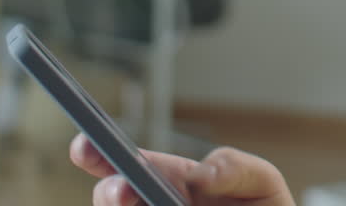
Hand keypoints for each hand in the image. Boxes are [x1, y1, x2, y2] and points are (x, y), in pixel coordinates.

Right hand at [70, 134, 295, 205]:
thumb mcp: (261, 182)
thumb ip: (237, 167)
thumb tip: (201, 175)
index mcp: (175, 181)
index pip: (132, 164)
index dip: (99, 152)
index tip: (84, 145)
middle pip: (112, 197)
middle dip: (109, 192)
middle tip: (122, 192)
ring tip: (133, 200)